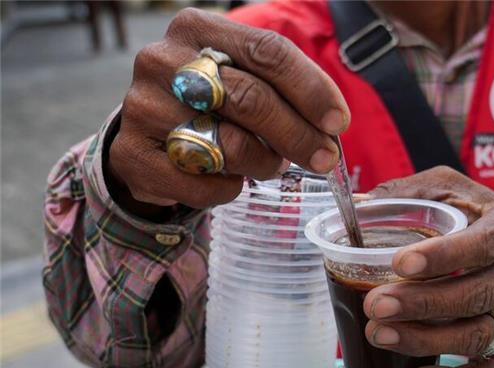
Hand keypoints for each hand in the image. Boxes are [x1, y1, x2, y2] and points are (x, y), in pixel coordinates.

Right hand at [108, 8, 349, 217]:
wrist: (147, 137)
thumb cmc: (209, 104)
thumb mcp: (240, 76)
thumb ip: (281, 87)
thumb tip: (331, 124)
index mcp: (197, 29)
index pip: (267, 51)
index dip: (311, 89)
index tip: (338, 122)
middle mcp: (163, 61)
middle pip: (251, 98)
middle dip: (299, 134)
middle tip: (325, 158)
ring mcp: (142, 107)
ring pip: (229, 145)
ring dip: (265, 163)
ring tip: (272, 164)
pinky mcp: (132, 154)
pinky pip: (202, 183)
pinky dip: (229, 189)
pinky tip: (231, 180)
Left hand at [364, 166, 493, 367]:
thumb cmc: (469, 211)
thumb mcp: (444, 187)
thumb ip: (405, 193)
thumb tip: (354, 207)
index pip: (483, 243)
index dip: (443, 257)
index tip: (398, 264)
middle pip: (479, 294)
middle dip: (423, 304)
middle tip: (375, 305)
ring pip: (481, 335)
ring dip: (427, 340)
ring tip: (380, 334)